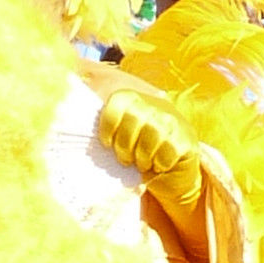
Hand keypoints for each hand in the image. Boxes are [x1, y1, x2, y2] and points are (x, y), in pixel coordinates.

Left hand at [98, 89, 202, 210]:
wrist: (174, 164)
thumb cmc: (138, 149)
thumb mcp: (118, 132)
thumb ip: (100, 124)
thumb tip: (77, 109)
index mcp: (131, 98)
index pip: (115, 106)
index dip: (107, 130)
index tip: (107, 144)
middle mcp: (154, 105)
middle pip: (132, 124)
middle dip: (124, 149)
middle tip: (127, 158)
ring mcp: (172, 121)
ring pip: (149, 140)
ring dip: (142, 159)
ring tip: (142, 162)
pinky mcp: (186, 139)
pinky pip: (166, 153)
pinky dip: (159, 165)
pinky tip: (159, 164)